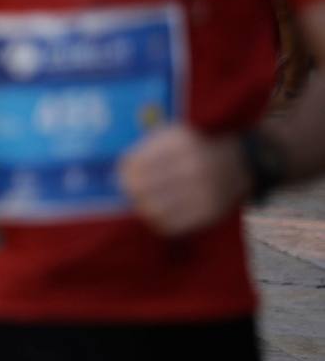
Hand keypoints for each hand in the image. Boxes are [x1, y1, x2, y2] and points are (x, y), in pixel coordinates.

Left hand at [119, 125, 249, 235]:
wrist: (240, 163)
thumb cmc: (196, 148)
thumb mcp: (174, 136)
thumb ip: (147, 148)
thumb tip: (120, 170)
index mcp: (181, 143)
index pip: (136, 164)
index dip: (124, 172)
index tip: (122, 174)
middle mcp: (193, 166)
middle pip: (142, 187)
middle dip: (130, 190)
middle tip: (130, 191)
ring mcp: (203, 190)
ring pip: (154, 208)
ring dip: (143, 207)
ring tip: (142, 203)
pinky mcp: (210, 212)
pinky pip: (172, 224)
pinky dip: (159, 221)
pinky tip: (158, 214)